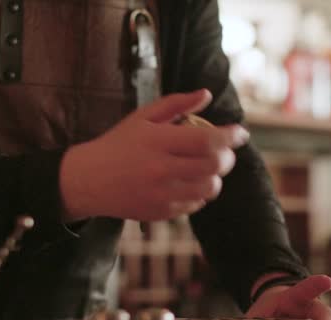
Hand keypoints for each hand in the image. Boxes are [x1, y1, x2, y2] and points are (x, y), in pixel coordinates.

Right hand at [58, 89, 249, 220]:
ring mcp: (161, 194)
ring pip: (209, 188)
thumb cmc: (118, 144)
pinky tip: (190, 182)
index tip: (241, 133)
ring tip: (209, 168)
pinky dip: (200, 193)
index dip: (231, 137)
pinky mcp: (161, 212)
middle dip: (228, 157)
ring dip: (216, 177)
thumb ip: (176, 104)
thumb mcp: (142, 117)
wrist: (89, 180)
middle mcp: (161, 169)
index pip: (208, 140)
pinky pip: (195, 204)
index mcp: (157, 142)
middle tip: (226, 152)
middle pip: (214, 166)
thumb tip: (206, 95)